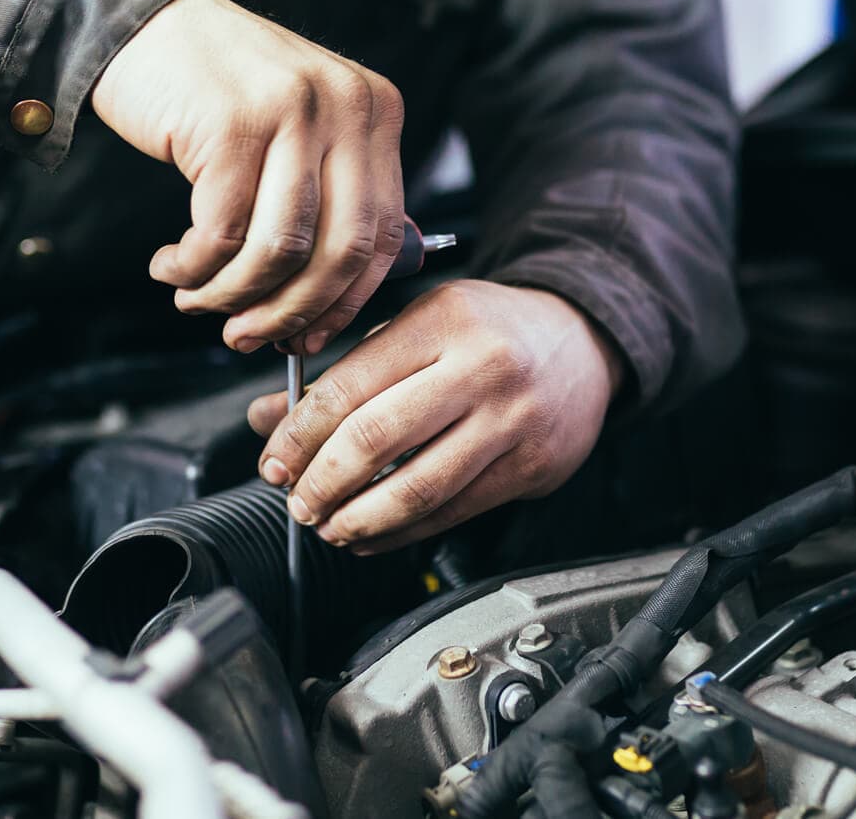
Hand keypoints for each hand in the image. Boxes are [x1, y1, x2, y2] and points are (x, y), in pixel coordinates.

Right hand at [92, 0, 405, 354]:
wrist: (146, 24)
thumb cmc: (218, 94)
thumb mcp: (297, 134)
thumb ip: (325, 200)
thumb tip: (324, 310)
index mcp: (375, 113)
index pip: (384, 235)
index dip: (345, 301)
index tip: (308, 336)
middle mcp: (346, 107)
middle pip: (340, 251)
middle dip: (289, 312)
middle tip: (246, 336)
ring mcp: (292, 111)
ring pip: (280, 250)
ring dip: (232, 294)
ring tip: (196, 300)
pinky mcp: (233, 124)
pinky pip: (221, 234)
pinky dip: (192, 268)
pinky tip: (172, 267)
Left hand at [247, 281, 625, 553]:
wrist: (583, 341)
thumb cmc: (492, 330)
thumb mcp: (419, 324)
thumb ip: (348, 370)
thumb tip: (271, 418)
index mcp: (443, 321)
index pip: (351, 385)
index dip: (300, 434)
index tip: (275, 460)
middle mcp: (482, 367)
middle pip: (378, 438)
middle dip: (323, 481)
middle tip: (297, 500)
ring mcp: (512, 421)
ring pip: (418, 487)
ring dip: (359, 518)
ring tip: (329, 525)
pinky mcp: (531, 466)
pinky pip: (453, 512)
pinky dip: (402, 534)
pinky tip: (372, 535)